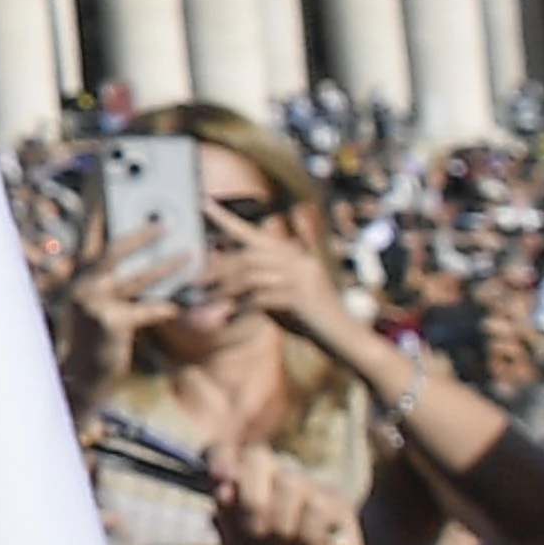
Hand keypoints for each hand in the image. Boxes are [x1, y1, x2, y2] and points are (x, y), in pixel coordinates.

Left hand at [218, 187, 372, 358]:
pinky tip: (230, 315)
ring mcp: (303, 277)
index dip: (226, 218)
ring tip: (205, 300)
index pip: (254, 233)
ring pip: (251, 274)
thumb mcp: (281, 299)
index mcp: (293, 257)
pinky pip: (262, 296)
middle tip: (194, 281)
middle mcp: (298, 261)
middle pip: (246, 255)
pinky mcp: (303, 297)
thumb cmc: (312, 322)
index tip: (202, 202)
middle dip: (217, 268)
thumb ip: (257, 286)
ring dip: (225, 289)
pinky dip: (242, 306)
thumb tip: (221, 278)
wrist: (349, 342)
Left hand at [218, 447, 419, 544]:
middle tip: (256, 532)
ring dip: (281, 522)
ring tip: (285, 544)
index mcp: (239, 481)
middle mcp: (272, 474)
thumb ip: (226, 516)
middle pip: (258, 456)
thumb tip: (224, 489)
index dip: (220, 458)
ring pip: (289, 480)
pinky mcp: (336, 500)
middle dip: (252, 497)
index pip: (223, 451)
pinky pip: (317, 504)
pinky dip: (308, 532)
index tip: (220, 479)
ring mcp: (306, 484)